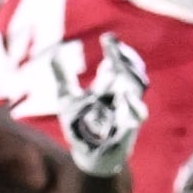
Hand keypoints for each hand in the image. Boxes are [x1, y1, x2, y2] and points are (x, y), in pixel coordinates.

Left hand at [42, 35, 150, 176]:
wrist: (88, 155)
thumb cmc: (81, 125)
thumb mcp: (67, 98)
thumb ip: (63, 76)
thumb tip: (54, 52)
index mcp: (111, 85)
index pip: (119, 61)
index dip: (116, 49)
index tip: (107, 38)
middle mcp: (123, 95)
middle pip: (133, 69)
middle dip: (125, 57)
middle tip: (113, 49)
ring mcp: (127, 111)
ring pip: (139, 88)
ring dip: (131, 74)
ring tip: (116, 66)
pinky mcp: (128, 129)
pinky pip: (137, 115)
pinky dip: (133, 105)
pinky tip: (123, 96)